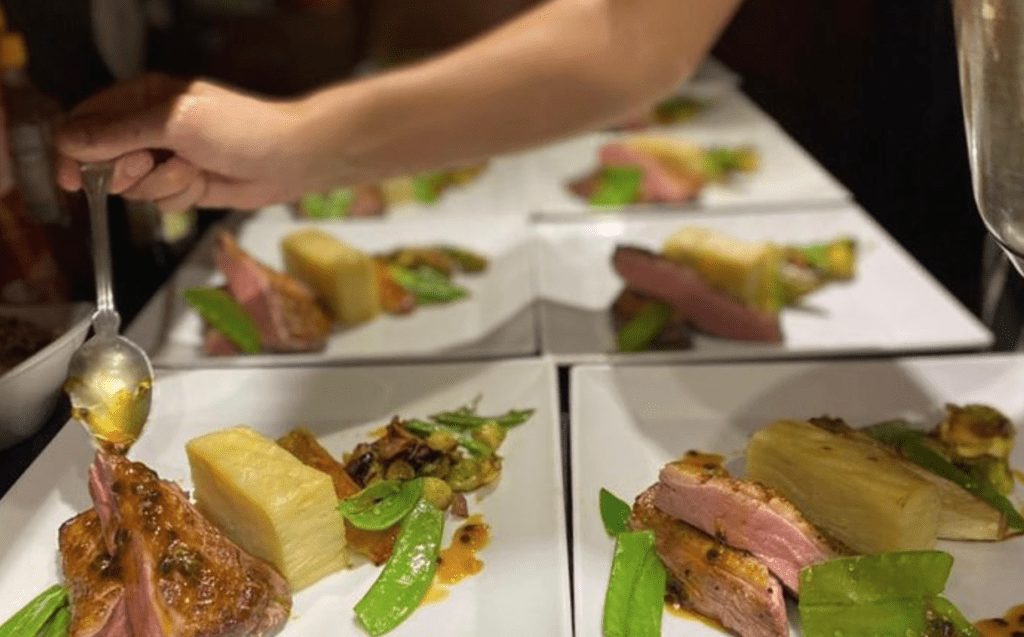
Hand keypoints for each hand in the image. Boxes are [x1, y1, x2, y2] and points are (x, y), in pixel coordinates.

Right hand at [56, 74, 316, 210]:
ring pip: (135, 187)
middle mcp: (149, 128)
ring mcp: (167, 158)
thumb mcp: (172, 124)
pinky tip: (204, 184)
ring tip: (192, 170)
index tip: (73, 179)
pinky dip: (181, 196)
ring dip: (162, 184)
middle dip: (127, 170)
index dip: (74, 152)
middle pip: (105, 161)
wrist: (289, 158)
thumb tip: (67, 141)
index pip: (87, 123)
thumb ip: (118, 133)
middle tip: (149, 163)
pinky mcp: (185, 185)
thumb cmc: (237, 129)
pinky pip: (162, 201)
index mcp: (141, 99)